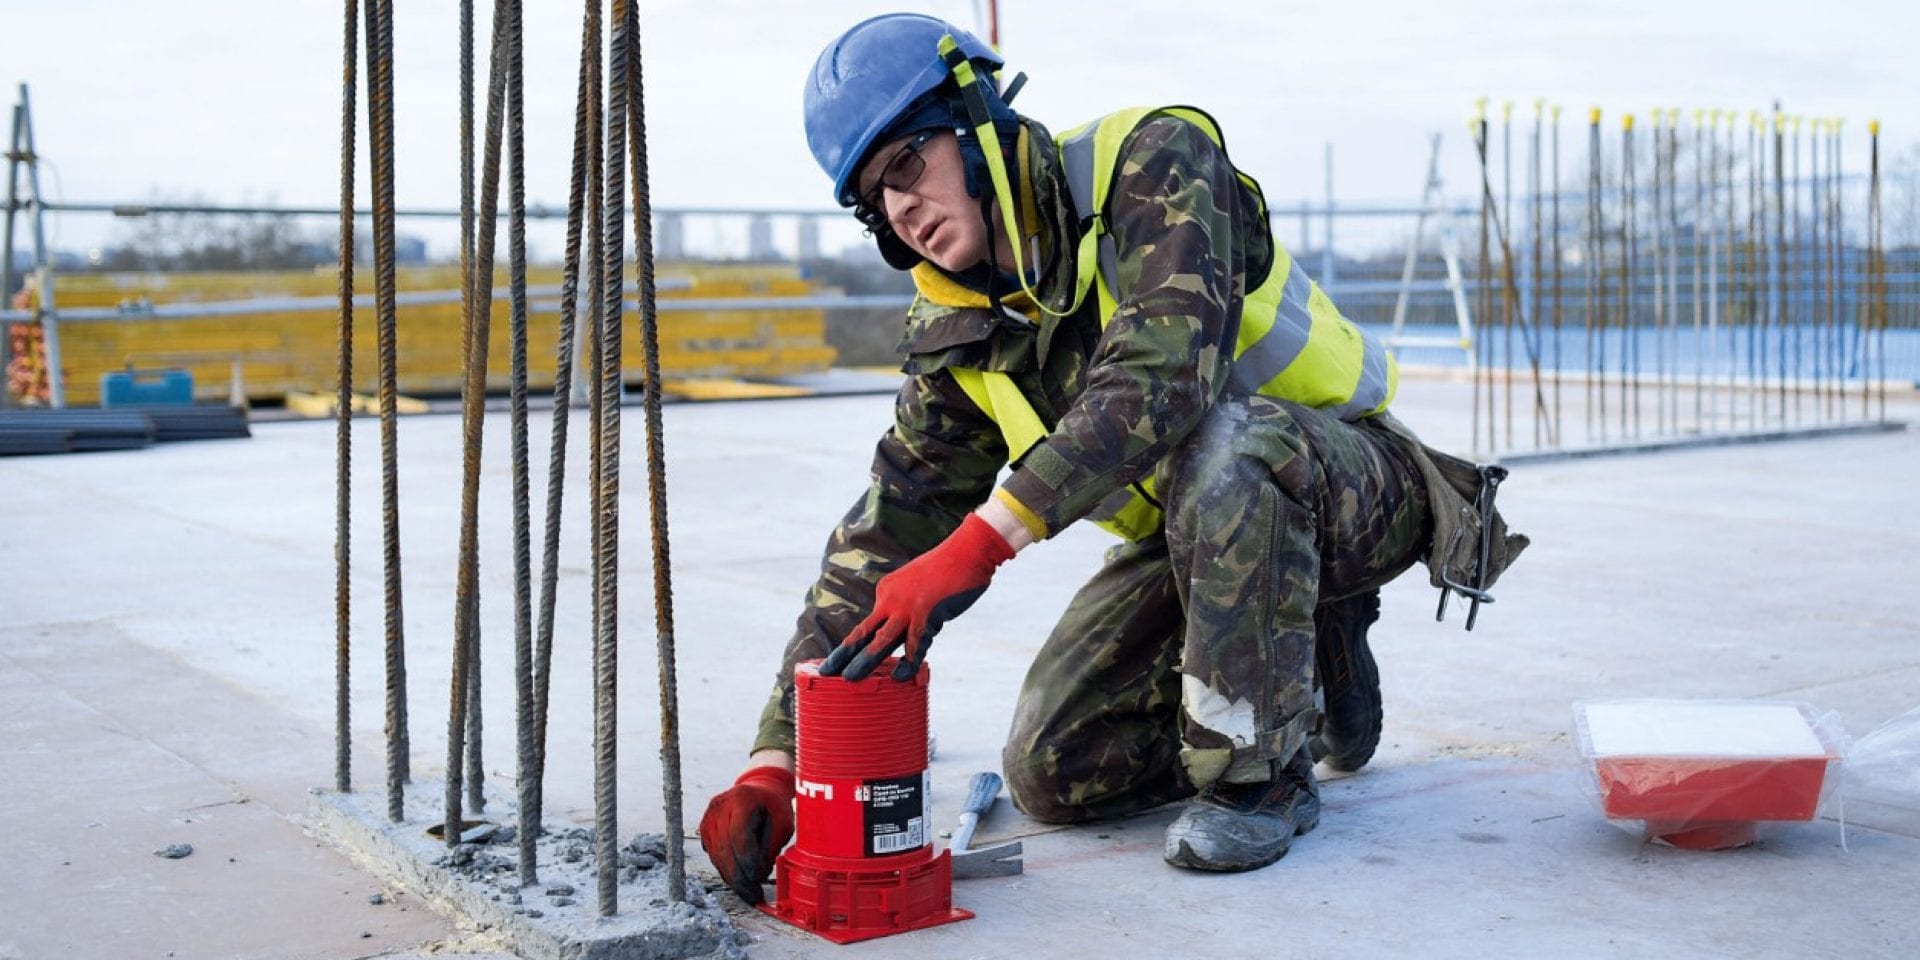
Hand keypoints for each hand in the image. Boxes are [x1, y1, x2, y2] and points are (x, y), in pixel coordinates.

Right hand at [697, 765, 794, 904]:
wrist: (760, 789)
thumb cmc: (774, 807)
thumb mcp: (783, 823)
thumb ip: (770, 847)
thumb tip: (758, 876)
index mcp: (742, 799)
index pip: (740, 836)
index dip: (749, 861)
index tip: (760, 879)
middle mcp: (720, 806)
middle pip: (725, 849)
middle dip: (740, 878)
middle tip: (754, 896)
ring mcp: (708, 817)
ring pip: (717, 856)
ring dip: (733, 878)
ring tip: (749, 893)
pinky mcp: (704, 828)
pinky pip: (713, 855)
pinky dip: (726, 870)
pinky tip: (740, 881)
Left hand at [819, 513, 1014, 681]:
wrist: (967, 551)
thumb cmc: (949, 570)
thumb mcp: (919, 587)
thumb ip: (912, 611)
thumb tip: (912, 639)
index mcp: (886, 591)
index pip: (869, 624)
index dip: (855, 644)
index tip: (841, 660)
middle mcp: (890, 598)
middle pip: (864, 632)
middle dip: (844, 654)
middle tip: (827, 672)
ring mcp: (906, 606)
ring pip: (881, 640)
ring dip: (864, 661)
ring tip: (850, 679)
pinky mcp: (925, 612)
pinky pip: (913, 643)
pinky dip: (907, 662)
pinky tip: (900, 677)